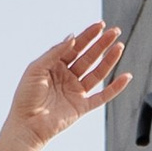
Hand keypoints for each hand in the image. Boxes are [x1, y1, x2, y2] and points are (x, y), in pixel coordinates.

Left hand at [8, 22, 130, 150]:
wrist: (26, 125)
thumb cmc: (25, 97)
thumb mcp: (36, 68)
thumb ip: (55, 52)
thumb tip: (72, 36)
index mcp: (54, 66)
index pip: (75, 47)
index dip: (88, 35)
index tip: (100, 25)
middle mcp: (67, 77)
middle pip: (89, 57)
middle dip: (102, 43)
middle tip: (115, 31)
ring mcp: (76, 91)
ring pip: (97, 72)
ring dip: (109, 60)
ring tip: (119, 46)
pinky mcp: (83, 106)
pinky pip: (103, 95)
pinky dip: (115, 87)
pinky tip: (126, 77)